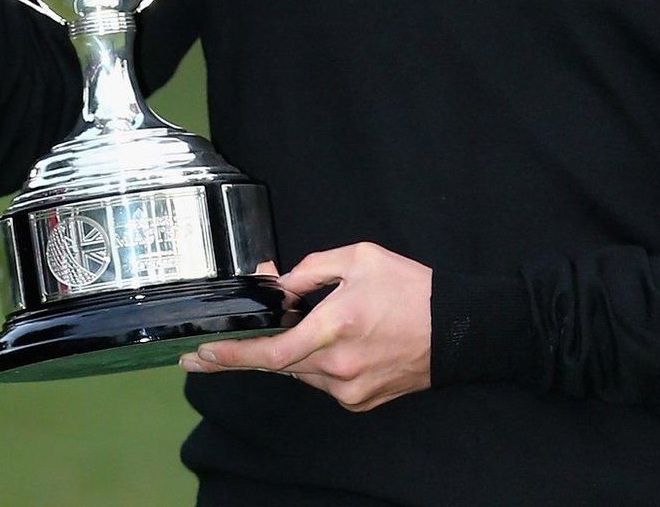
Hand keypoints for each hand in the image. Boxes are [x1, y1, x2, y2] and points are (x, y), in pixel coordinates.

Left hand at [181, 242, 432, 412]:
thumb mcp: (360, 259)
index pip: (270, 351)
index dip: (230, 355)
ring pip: (299, 372)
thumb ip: (310, 268)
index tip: (200, 354)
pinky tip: (329, 343)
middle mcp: (338, 366)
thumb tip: (275, 282)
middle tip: (205, 353)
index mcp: (335, 326)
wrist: (459, 329)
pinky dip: (314, 363)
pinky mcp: (359, 401)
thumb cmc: (413, 290)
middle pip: (276, 365)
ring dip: (288, 353)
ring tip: (302, 327)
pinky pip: (321, 382)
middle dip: (242, 354)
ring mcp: (349, 389)